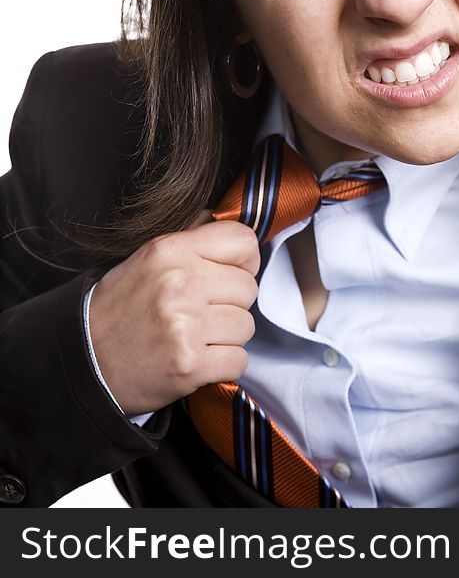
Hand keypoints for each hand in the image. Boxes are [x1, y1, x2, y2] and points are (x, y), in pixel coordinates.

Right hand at [88, 210, 259, 414]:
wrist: (84, 362)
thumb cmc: (120, 310)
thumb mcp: (147, 259)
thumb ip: (190, 237)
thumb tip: (227, 217)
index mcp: (169, 251)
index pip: (243, 241)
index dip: (245, 260)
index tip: (231, 274)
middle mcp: (179, 284)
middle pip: (249, 288)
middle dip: (232, 303)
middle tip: (202, 313)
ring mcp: (185, 326)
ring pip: (246, 326)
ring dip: (228, 336)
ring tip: (195, 336)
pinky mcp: (190, 364)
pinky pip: (239, 360)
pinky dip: (224, 364)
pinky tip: (198, 359)